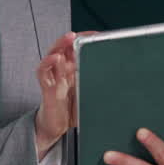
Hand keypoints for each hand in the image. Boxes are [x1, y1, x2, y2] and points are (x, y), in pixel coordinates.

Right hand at [33, 32, 95, 158]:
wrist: (57, 130)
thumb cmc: (72, 113)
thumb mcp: (90, 96)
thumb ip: (99, 87)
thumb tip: (120, 81)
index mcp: (73, 72)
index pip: (77, 50)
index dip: (85, 40)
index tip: (97, 35)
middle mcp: (63, 72)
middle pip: (65, 48)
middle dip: (73, 39)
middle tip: (83, 34)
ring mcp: (54, 78)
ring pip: (53, 55)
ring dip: (61, 45)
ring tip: (70, 38)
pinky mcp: (47, 88)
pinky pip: (43, 72)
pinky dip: (48, 63)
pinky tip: (55, 58)